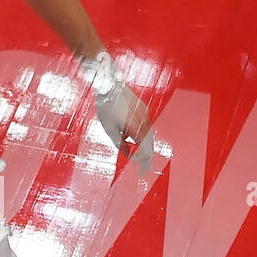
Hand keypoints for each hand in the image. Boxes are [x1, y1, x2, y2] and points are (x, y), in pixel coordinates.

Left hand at [81, 51, 153, 172]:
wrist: (109, 86)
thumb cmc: (106, 107)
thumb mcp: (109, 129)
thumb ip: (119, 143)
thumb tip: (127, 153)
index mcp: (136, 128)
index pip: (145, 151)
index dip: (144, 162)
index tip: (141, 170)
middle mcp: (145, 121)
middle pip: (150, 144)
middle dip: (146, 156)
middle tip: (143, 167)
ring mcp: (146, 114)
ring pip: (149, 134)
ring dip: (144, 145)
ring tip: (138, 154)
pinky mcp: (144, 108)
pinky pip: (146, 125)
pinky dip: (143, 134)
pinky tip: (135, 138)